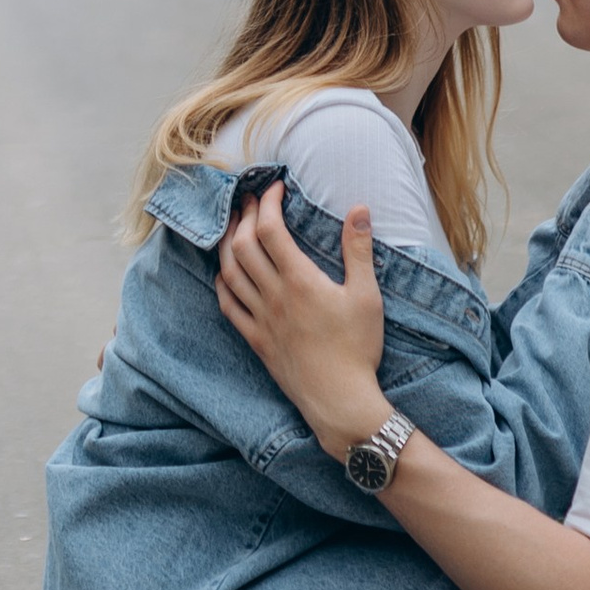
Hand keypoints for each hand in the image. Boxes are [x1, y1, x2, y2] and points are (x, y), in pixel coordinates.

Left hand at [215, 187, 391, 461]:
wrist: (340, 402)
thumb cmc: (358, 349)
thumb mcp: (367, 296)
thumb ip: (358, 250)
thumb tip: (359, 208)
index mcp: (299, 280)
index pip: (270, 229)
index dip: (267, 202)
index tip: (274, 187)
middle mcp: (273, 296)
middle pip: (242, 245)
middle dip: (242, 216)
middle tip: (249, 199)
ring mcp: (261, 320)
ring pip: (230, 273)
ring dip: (227, 244)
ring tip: (233, 227)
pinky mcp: (257, 342)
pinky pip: (228, 307)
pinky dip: (222, 284)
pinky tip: (224, 274)